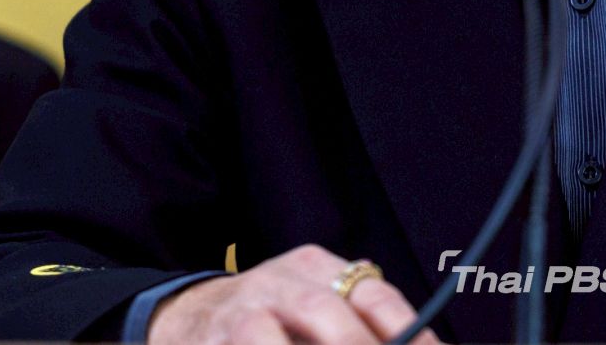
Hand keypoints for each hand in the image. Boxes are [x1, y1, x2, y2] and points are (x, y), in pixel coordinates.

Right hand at [147, 245, 441, 344]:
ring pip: (271, 333)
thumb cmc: (268, 317)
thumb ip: (359, 323)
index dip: (409, 330)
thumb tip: (419, 342)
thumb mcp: (313, 305)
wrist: (186, 315)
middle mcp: (280, 282)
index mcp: (316, 268)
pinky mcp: (213, 340)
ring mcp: (242, 312)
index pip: (374, 295)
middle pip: (326, 313)